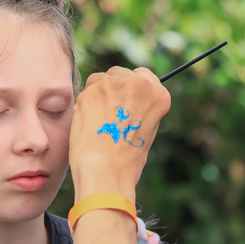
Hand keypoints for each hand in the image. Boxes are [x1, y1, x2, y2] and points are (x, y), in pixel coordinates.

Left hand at [69, 66, 170, 199]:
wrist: (105, 170)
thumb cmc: (126, 160)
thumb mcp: (146, 130)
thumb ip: (140, 108)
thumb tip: (126, 99)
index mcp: (158, 94)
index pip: (144, 76)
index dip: (132, 88)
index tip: (127, 100)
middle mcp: (138, 84)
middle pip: (120, 74)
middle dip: (114, 89)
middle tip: (111, 115)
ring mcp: (113, 84)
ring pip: (100, 80)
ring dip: (98, 95)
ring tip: (101, 122)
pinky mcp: (90, 90)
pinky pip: (86, 92)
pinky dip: (86, 105)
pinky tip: (89, 124)